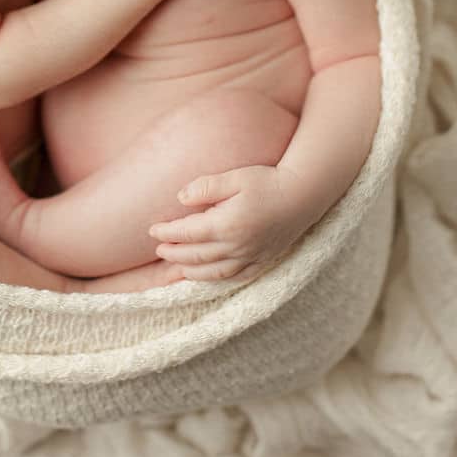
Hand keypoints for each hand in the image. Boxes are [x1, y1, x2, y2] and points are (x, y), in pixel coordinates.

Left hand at [148, 164, 311, 283]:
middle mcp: (237, 247)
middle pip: (196, 256)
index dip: (167, 233)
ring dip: (190, 270)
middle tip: (158, 248)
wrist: (303, 195)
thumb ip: (206, 187)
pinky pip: (234, 277)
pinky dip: (215, 279)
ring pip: (213, 272)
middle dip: (173, 253)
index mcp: (226, 225)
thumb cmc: (267, 181)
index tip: (153, 230)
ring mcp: (250, 257)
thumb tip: (181, 197)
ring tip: (176, 264)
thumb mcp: (234, 177)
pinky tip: (206, 275)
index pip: (187, 233)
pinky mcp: (262, 261)